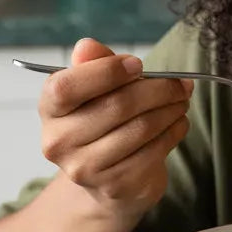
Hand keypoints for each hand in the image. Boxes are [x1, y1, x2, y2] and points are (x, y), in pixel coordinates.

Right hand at [38, 37, 192, 226]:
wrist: (106, 180)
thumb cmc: (103, 122)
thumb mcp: (95, 90)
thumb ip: (94, 65)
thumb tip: (87, 45)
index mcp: (50, 110)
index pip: (66, 87)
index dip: (107, 71)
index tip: (138, 64)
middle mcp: (59, 142)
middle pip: (117, 105)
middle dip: (159, 89)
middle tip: (181, 83)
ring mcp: (86, 168)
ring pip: (142, 127)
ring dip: (171, 109)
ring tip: (181, 100)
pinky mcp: (116, 186)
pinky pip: (155, 150)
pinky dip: (175, 131)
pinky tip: (178, 122)